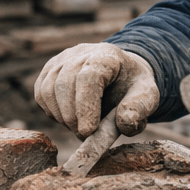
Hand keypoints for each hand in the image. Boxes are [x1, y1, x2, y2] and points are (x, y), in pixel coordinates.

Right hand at [33, 43, 158, 136]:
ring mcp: (60, 60)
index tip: (88, 132)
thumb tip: (124, 123)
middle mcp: (79, 53)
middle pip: (64, 85)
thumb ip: (139, 109)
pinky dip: (53, 112)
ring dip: (63, 117)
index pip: (88, 77)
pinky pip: (41, 95)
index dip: (85, 106)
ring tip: (81, 127)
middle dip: (73, 117)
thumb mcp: (147, 96)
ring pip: (49, 91)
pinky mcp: (48, 71)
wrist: (119, 75)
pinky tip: (71, 118)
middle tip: (86, 136)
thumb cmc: (131, 87)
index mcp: (106, 56)